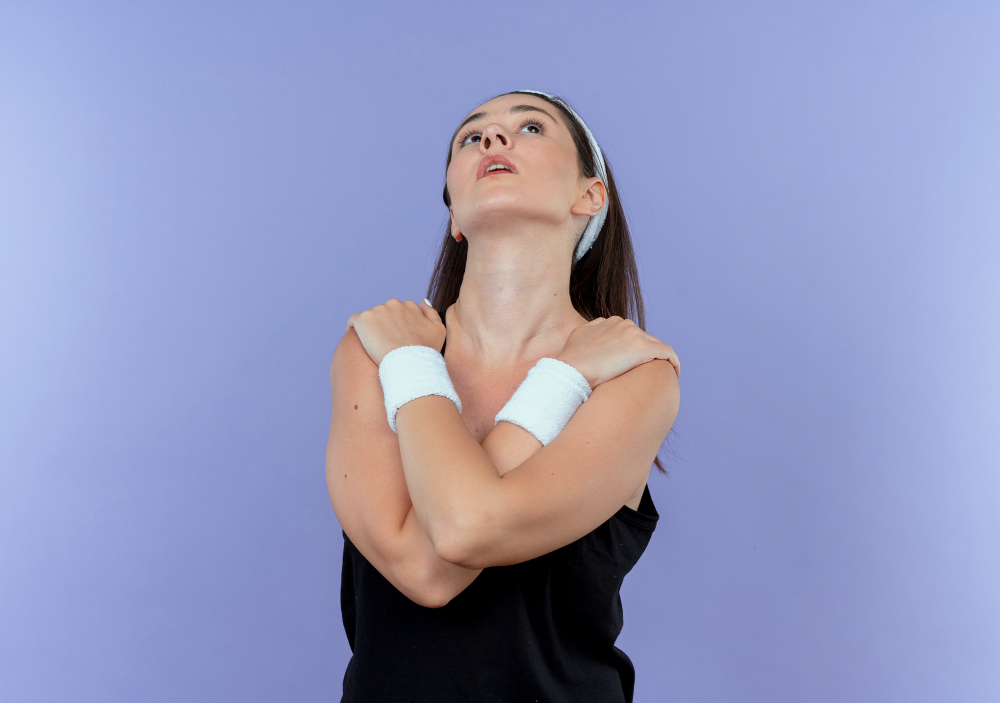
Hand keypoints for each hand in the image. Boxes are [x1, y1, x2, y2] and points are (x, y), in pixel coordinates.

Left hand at [346, 298, 444, 365]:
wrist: (410, 364)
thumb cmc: (425, 352)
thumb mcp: (439, 330)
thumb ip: (431, 313)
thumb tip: (423, 302)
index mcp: (410, 306)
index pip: (398, 312)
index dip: (395, 326)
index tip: (395, 339)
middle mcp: (394, 304)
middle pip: (384, 313)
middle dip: (383, 326)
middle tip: (384, 345)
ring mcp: (378, 310)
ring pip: (370, 318)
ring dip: (371, 329)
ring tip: (373, 347)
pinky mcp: (364, 320)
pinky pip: (354, 321)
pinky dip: (355, 329)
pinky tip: (358, 341)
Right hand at [555, 316, 679, 387]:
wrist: (571, 368)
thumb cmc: (571, 359)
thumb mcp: (579, 336)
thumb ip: (591, 331)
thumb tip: (595, 335)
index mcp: (612, 322)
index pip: (631, 334)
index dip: (635, 348)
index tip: (634, 363)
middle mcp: (624, 324)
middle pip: (645, 338)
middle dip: (647, 353)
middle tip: (648, 372)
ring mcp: (634, 335)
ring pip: (656, 345)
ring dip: (659, 359)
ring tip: (661, 374)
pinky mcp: (642, 348)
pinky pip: (667, 353)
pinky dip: (673, 361)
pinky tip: (675, 373)